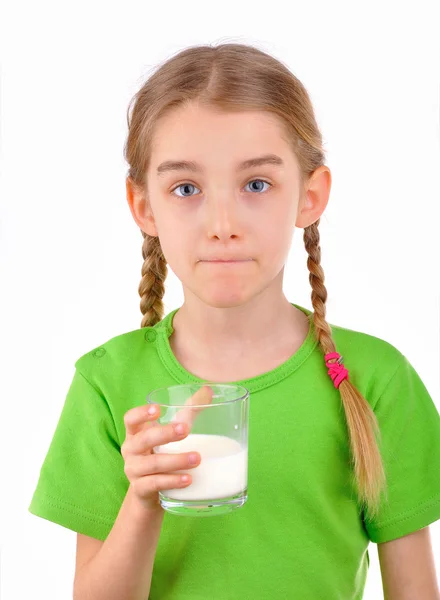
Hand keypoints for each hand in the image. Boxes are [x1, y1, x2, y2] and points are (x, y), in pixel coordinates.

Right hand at [121, 386, 212, 510]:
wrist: (149, 493)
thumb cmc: (161, 453)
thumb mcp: (171, 432)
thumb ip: (188, 411)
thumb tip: (208, 390)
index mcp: (135, 433)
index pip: (130, 419)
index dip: (141, 413)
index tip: (157, 410)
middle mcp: (130, 451)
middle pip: (143, 440)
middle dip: (164, 434)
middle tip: (186, 429)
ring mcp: (133, 471)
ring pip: (152, 464)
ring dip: (175, 460)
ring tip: (197, 458)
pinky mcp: (141, 490)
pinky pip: (155, 484)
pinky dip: (172, 481)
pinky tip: (188, 479)